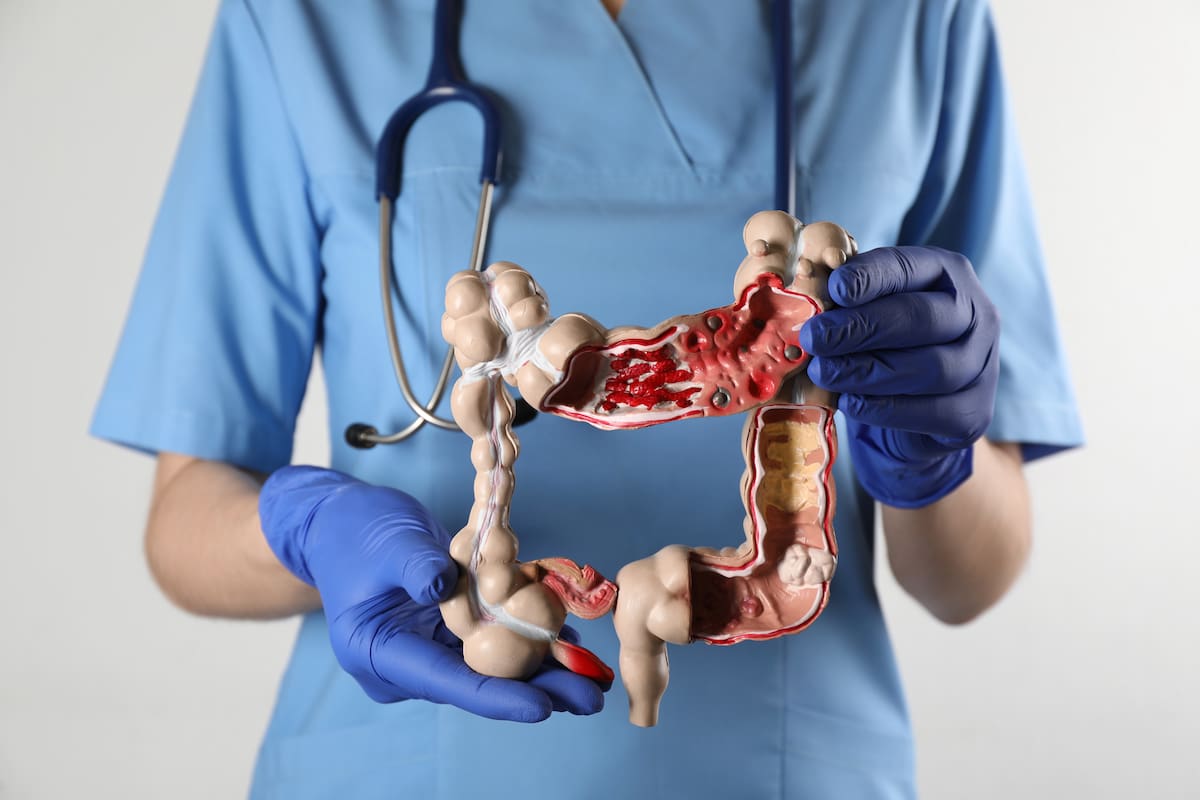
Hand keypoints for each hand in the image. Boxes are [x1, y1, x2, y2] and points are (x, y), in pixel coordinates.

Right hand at [258, 466, 605, 720]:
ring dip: (540, 669)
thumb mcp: (385, 541)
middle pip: (478, 681)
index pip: (447, 682)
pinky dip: (527, 639)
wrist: (337, 523)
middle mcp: (406, 661)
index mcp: (379, 653)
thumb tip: (445, 585)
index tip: (543, 707)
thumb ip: (415, 564)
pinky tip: (567, 640)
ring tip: (592, 676)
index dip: (498, 696)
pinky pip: (491, 642)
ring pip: (491, 666)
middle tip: (590, 698)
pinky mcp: (443, 631)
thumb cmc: (354, 532)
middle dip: (536, 690)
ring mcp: (426, 648)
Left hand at [800, 246, 999, 507]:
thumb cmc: (886, 346)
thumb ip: (846, 302)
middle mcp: (976, 314)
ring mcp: (982, 364)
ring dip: (868, 371)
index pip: (908, 268)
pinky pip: (934, 412)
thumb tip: (802, 300)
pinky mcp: (975, 412)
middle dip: (861, 327)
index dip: (870, 277)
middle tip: (814, 338)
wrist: (917, 411)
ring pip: (930, 367)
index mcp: (946, 275)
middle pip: (921, 318)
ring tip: (823, 373)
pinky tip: (851, 403)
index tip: (833, 288)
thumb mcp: (869, 312)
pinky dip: (887, 408)